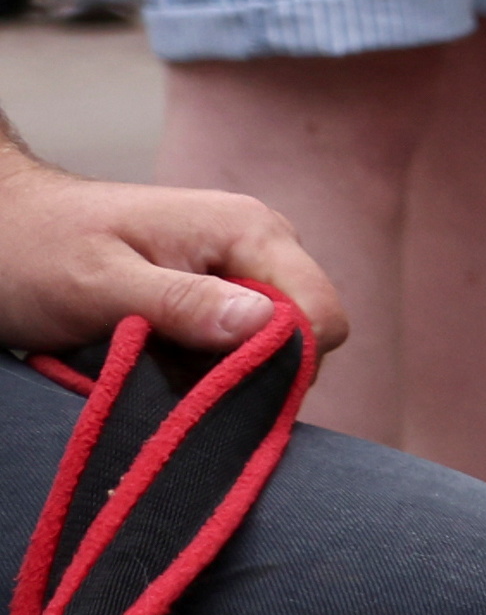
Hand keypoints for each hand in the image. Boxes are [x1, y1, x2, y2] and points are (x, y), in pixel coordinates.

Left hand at [0, 134, 342, 355]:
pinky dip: (203, 367)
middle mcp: (258, 245)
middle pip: (304, 334)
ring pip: (271, 346)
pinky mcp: (218, 291)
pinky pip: (238, 345)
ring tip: (155, 368)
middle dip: (251, 372)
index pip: (321, 315)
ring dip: (221, 373)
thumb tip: (265, 325)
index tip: (218, 384)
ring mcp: (239, 268)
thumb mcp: (99, 283)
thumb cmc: (34, 249)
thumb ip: (183, 303)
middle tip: (176, 382)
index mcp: (247, 230)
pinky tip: (157, 363)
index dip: (284, 362)